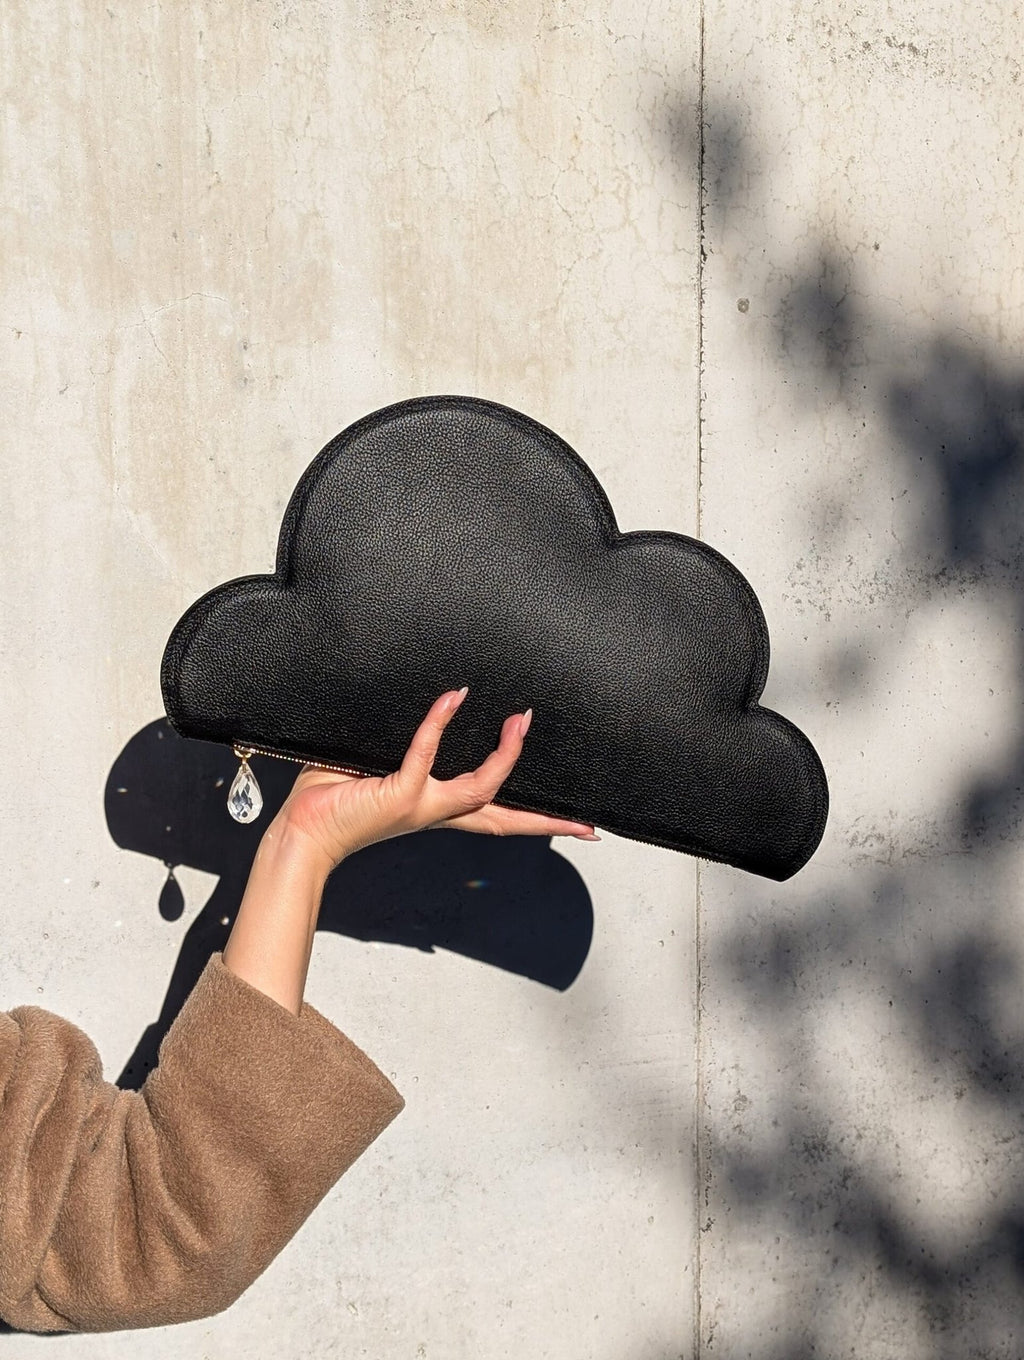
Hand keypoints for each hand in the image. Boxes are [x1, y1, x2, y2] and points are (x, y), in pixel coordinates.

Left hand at [271, 688, 599, 873]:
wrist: (299, 835)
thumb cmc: (328, 802)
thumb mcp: (374, 767)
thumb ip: (400, 744)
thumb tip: (415, 705)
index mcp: (434, 811)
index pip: (494, 816)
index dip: (536, 821)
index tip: (574, 825)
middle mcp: (435, 813)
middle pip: (504, 817)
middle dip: (547, 819)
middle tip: (585, 816)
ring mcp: (421, 806)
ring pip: (482, 788)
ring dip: (506, 754)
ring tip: (520, 720)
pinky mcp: (399, 794)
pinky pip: (427, 754)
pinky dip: (440, 723)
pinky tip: (452, 697)